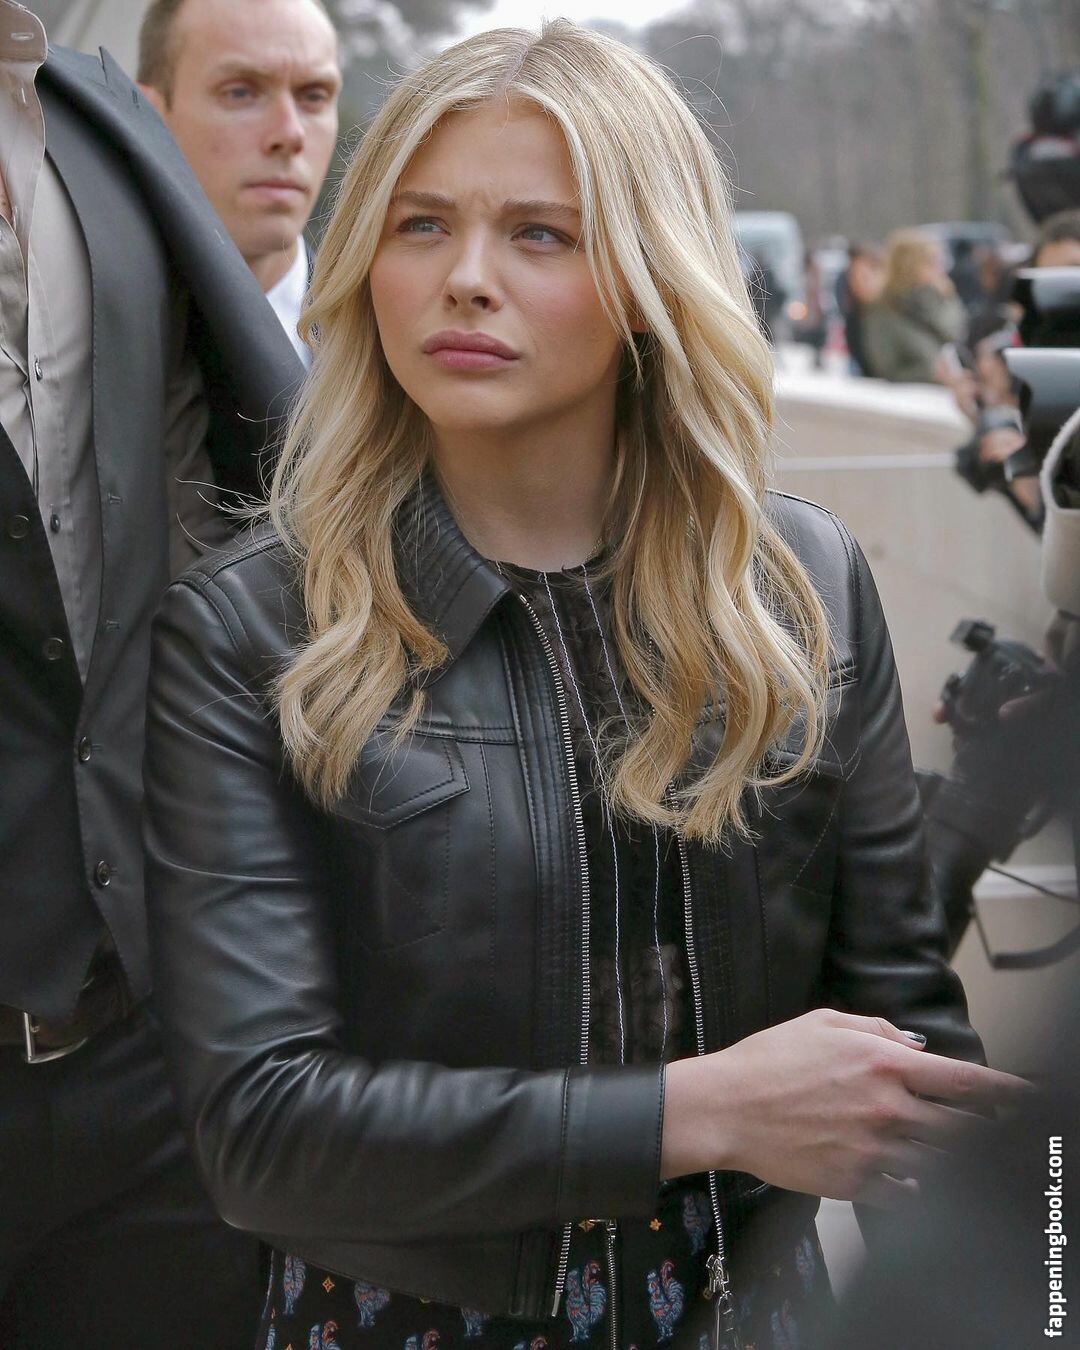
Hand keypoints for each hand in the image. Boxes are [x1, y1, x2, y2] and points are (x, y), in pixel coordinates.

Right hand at [661, 1008, 1030, 1207]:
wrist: (726, 1107)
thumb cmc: (768, 1061)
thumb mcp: (823, 1023)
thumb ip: (878, 1030)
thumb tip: (916, 1048)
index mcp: (883, 1063)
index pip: (965, 1080)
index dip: (1005, 1090)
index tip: (1023, 1097)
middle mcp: (886, 1108)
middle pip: (963, 1130)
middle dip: (981, 1131)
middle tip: (982, 1131)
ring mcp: (872, 1149)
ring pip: (938, 1166)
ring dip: (948, 1162)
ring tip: (943, 1154)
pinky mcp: (853, 1182)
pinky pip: (905, 1196)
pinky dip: (917, 1191)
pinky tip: (912, 1180)